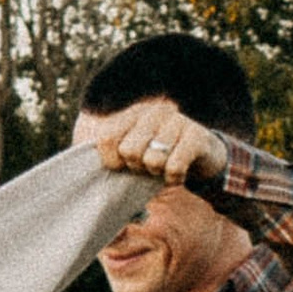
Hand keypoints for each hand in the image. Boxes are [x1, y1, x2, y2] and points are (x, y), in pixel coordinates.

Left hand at [86, 102, 224, 186]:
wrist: (205, 157)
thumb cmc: (162, 158)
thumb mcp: (136, 152)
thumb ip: (112, 157)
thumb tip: (86, 176)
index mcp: (134, 114)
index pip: (106, 137)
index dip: (111, 160)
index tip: (123, 167)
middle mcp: (153, 112)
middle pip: (129, 151)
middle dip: (138, 168)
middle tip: (149, 166)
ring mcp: (176, 121)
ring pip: (152, 161)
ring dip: (159, 174)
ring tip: (165, 168)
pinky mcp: (196, 136)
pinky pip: (174, 167)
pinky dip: (175, 179)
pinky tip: (180, 173)